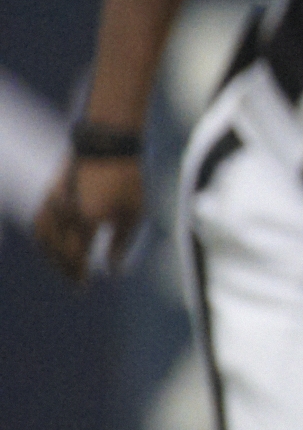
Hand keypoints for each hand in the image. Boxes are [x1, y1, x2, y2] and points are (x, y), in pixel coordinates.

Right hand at [29, 156, 145, 285]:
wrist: (109, 142)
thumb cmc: (129, 178)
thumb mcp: (135, 213)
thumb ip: (121, 245)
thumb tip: (113, 272)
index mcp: (87, 220)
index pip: (76, 256)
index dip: (77, 273)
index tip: (83, 287)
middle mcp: (65, 213)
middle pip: (58, 250)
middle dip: (65, 269)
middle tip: (75, 283)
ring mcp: (53, 202)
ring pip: (43, 238)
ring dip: (51, 256)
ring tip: (63, 268)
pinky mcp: (49, 192)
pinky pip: (39, 222)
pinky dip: (43, 238)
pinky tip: (52, 245)